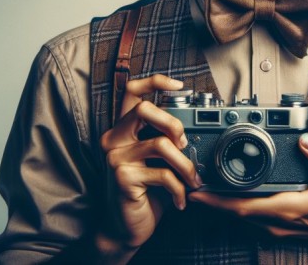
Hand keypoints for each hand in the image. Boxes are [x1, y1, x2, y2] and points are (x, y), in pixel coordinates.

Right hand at [95, 75, 201, 255]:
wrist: (125, 228)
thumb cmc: (145, 192)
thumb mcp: (156, 161)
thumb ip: (166, 140)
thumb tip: (194, 130)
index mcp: (122, 129)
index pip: (131, 91)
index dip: (155, 81)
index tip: (179, 86)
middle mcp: (113, 139)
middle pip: (145, 109)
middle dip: (174, 124)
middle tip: (186, 145)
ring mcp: (115, 157)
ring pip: (161, 144)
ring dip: (185, 165)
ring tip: (192, 180)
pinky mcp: (122, 177)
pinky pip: (162, 174)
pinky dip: (179, 189)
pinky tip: (181, 199)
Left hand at [188, 133, 307, 250]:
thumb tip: (304, 139)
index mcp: (289, 207)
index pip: (242, 205)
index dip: (215, 199)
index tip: (197, 189)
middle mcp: (279, 220)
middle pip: (234, 212)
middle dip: (209, 200)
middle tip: (190, 182)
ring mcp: (279, 227)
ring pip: (241, 216)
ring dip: (220, 204)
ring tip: (203, 187)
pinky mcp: (282, 227)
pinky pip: (251, 217)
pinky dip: (235, 207)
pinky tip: (229, 197)